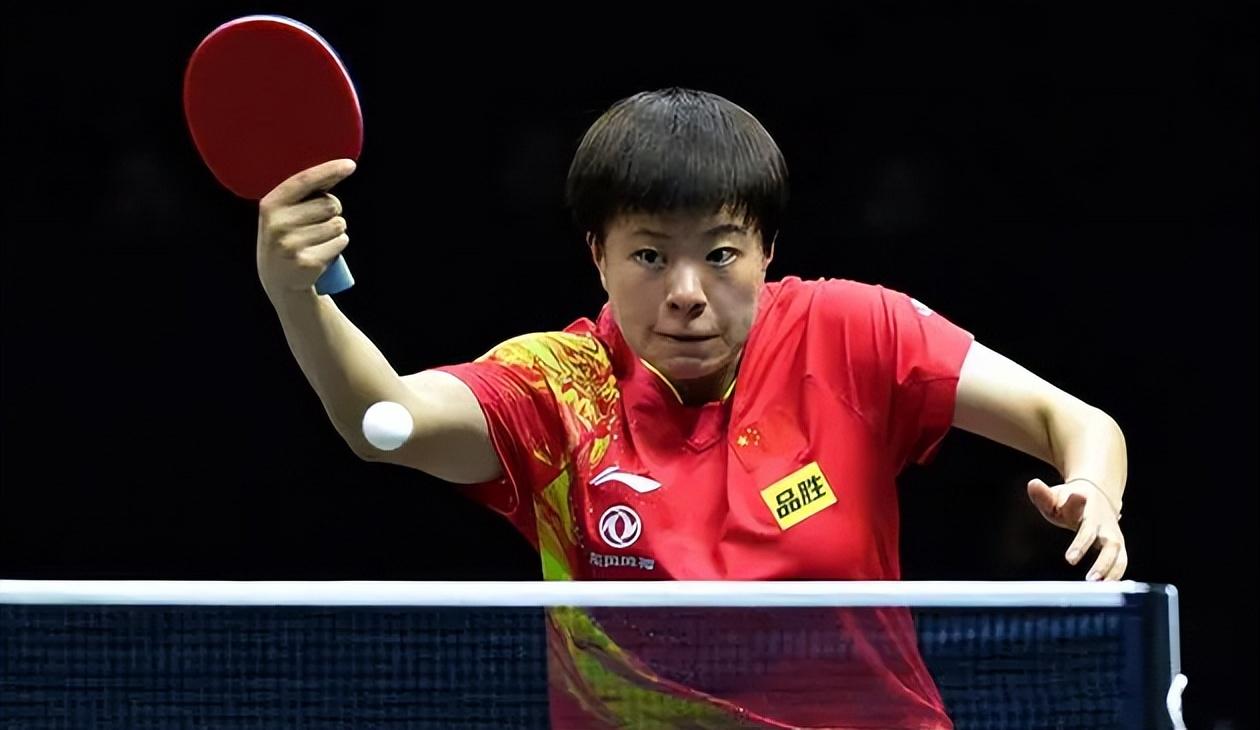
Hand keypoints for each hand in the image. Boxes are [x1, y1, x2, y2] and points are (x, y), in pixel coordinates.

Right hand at [257, 159, 355, 301]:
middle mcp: (278, 224)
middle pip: (329, 204)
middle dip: (333, 210)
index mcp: (270, 205)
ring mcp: (292, 245)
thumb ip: (306, 193)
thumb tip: (341, 167)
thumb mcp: (284, 213)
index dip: (328, 170)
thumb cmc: (287, 237)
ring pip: (338, 224)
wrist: (279, 280)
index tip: (349, 165)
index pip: (304, 181)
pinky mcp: (309, 263)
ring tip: (317, 239)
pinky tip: (322, 252)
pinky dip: (338, 244)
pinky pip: (341, 242)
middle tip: (317, 223)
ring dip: (336, 230)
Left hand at [1027, 478, 1127, 580]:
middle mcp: (1104, 523)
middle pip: (1110, 543)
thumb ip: (1043, 495)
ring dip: (1111, 570)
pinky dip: (1116, 574)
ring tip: (1099, 586)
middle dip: (1102, 561)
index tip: (1070, 556)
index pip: (1086, 524)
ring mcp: (1113, 534)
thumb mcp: (1054, 495)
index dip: (1081, 539)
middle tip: (1090, 578)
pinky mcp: (1117, 545)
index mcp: (1088, 510)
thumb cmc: (1068, 499)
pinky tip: (1107, 588)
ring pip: (1119, 554)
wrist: (1094, 494)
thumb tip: (1033, 484)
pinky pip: (1121, 561)